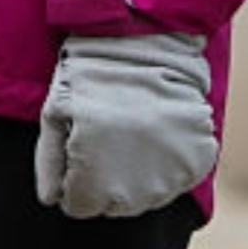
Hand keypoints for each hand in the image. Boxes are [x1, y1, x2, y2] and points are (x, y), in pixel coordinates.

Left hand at [35, 32, 219, 218]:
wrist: (145, 41)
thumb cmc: (91, 73)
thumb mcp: (55, 110)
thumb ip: (49, 161)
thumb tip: (52, 200)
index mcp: (95, 176)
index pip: (79, 207)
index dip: (72, 182)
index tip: (77, 151)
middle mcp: (136, 187)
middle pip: (113, 206)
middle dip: (102, 180)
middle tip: (103, 137)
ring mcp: (171, 176)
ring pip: (146, 197)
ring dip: (134, 175)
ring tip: (128, 132)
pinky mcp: (198, 161)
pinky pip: (177, 178)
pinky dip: (165, 162)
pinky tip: (154, 131)